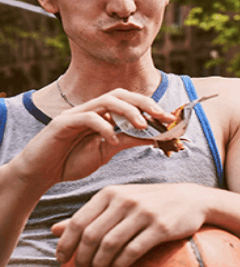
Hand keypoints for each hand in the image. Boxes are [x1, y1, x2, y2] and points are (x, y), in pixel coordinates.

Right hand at [12, 89, 173, 186]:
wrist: (42, 172)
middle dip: (145, 103)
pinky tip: (111, 141)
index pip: (131, 102)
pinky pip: (88, 118)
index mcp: (103, 114)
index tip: (171, 118)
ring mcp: (77, 114)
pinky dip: (104, 127)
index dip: (152, 107)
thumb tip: (155, 137)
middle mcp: (92, 109)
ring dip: (128, 111)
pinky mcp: (63, 123)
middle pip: (121, 94)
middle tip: (163, 116)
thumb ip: (129, 141)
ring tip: (142, 125)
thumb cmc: (73, 160)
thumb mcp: (108, 151)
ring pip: (107, 100)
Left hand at [52, 183, 206, 266]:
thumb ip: (89, 215)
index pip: (78, 222)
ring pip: (110, 244)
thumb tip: (53, 230)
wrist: (192, 199)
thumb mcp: (118, 202)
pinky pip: (132, 250)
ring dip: (99, 264)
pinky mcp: (160, 227)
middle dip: (82, 258)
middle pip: (91, 236)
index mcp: (110, 193)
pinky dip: (120, 264)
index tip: (61, 261)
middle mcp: (125, 201)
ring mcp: (144, 213)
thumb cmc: (150, 203)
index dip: (66, 245)